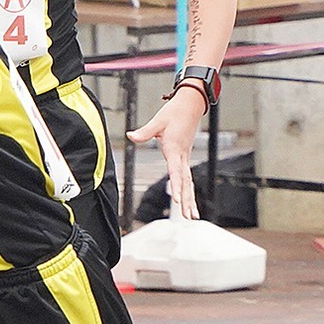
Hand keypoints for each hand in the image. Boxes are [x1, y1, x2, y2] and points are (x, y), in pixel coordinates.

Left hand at [125, 84, 207, 219]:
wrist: (190, 105)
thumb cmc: (174, 113)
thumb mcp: (157, 122)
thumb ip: (144, 132)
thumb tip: (130, 136)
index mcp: (175, 149)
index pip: (176, 172)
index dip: (177, 187)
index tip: (178, 200)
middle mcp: (182, 156)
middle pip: (186, 183)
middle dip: (187, 201)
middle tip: (188, 217)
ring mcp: (185, 158)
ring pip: (189, 183)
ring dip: (191, 200)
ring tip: (192, 217)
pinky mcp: (185, 157)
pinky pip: (187, 177)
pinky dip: (189, 190)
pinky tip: (189, 201)